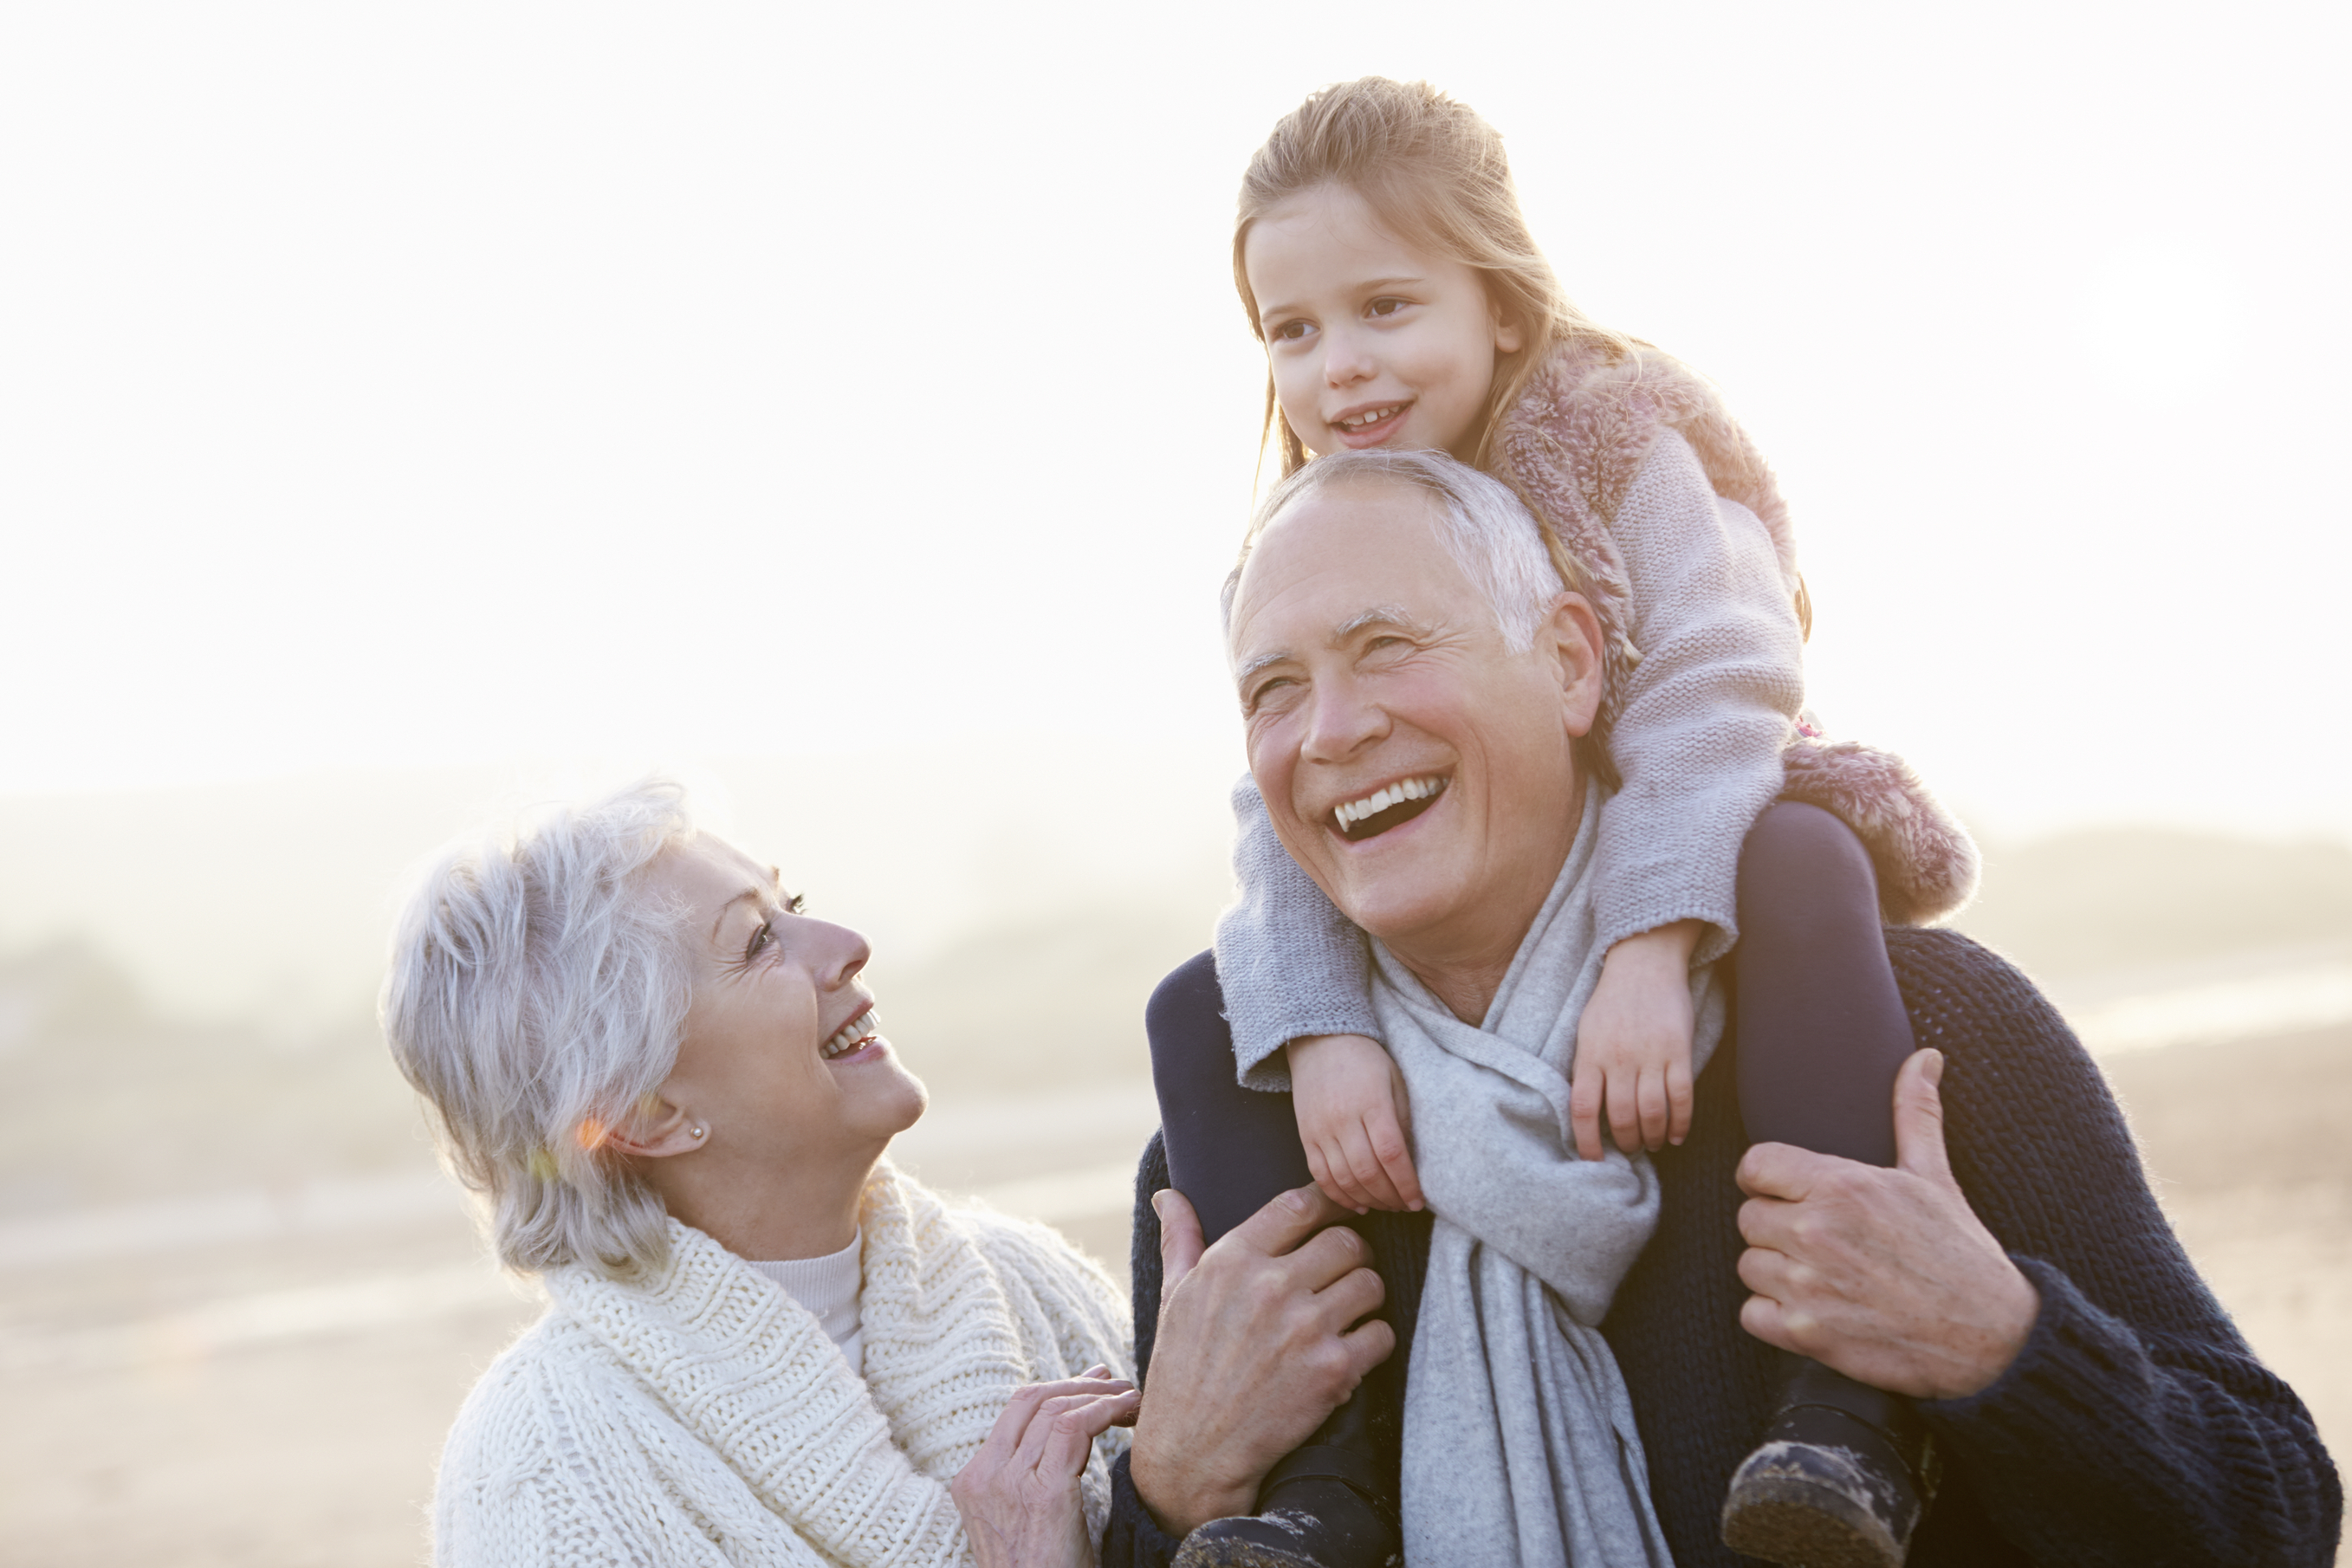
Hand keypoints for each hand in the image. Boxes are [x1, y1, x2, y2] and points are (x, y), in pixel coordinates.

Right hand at [951, 1367, 1139, 1567]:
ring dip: (1100, 1395)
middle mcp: (985, 1477)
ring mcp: (1009, 1484)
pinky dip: (1105, 1410)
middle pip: (1031, 1400)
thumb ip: (1036, 1475)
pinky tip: (1128, 1412)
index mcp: (973, 1482)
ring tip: (1132, 1400)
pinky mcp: (1043, 1495)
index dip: (1057, 1388)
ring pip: (1055, 1409)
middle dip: (1078, 1384)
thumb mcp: (1027, 1520)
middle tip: (1115, 1383)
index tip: (1092, 1383)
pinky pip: (1073, 1428)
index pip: (1014, 1412)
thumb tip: (1072, 1422)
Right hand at [1128, 1185, 1393, 1536]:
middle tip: (1341, 1275)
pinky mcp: (1332, 1371)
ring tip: (1347, 1314)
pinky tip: (1349, 1352)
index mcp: (1232, 1260)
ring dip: (1365, 1298)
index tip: (1336, 1214)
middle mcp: (1270, 1287)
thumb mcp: (1174, 1297)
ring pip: (1371, 1284)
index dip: (1327, 1204)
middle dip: (1350, 1256)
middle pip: (1347, 1240)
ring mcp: (1305, 1328)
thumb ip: (1181, 1239)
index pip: (1300, 1204)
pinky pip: (1381, 1334)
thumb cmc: (1182, 1370)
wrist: (1194, 1452)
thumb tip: (1169, 1194)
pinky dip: (1372, 1342)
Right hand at [1288, 1033, 1422, 1212]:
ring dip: (1368, 1200)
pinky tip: (1357, 1203)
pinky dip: (1339, 1195)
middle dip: (1390, 1197)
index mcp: (1372, 1102)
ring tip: (1385, 1205)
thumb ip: (1403, 1119)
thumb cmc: (1366, 1060)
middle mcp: (1343, 1119)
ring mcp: (1320, 1129)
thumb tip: (1411, 1161)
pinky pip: (1320, 1175)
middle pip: (1368, 1172)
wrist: (1321, 1041)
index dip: (1406, 1184)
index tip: (1418, 1200)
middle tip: (1405, 1206)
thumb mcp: (1395, 1080)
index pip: (1391, 1154)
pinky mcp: (1305, 1136)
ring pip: (1344, 1179)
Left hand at [1571, 921, 1700, 1158]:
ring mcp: (1650, 1055)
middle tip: (1630, 1150)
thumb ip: (1586, 1068)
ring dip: (1653, 1136)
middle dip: (1626, 1142)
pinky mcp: (1679, 1050)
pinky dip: (1681, 1122)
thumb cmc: (1611, 1001)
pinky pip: (1682, 1097)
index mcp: (1590, 1054)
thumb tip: (1586, 1111)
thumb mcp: (1586, 1031)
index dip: (1586, 1141)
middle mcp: (1618, 1058)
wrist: (1644, 964)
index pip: (1582, 1108)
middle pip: (1621, 1116)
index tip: (1593, 1160)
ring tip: (1652, 1144)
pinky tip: (1677, 1135)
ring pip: (1652, 1112)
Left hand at [1735, 1048, 2040, 1399]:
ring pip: (1749, 1265)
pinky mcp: (1806, 1334)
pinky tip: (1813, 1310)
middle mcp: (1817, 1232)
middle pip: (1748, 1217)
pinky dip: (1773, 1316)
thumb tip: (1925, 1056)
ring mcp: (1808, 1286)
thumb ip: (1915, 1113)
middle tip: (1819, 1241)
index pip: (1754, 1165)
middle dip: (1777, 1227)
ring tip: (1821, 1275)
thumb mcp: (1935, 1177)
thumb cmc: (1962, 1253)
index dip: (1770, 1180)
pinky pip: (1751, 1314)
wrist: (1993, 1338)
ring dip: (1776, 1272)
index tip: (1793, 1194)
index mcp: (1842, 1186)